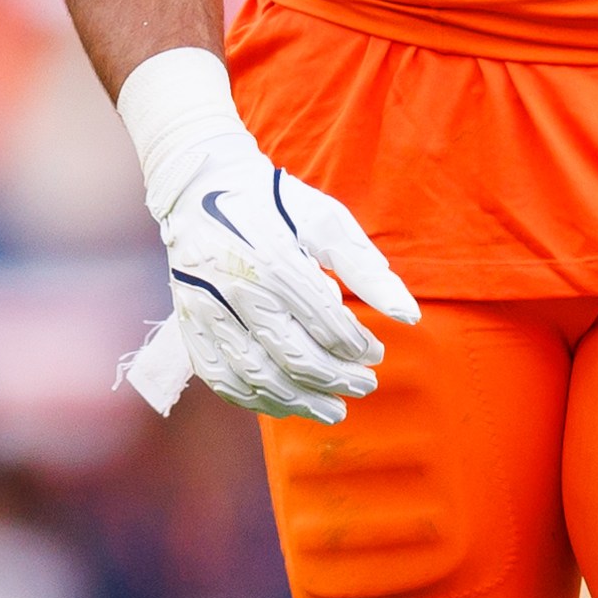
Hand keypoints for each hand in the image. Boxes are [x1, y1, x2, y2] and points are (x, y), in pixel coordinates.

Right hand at [115, 49, 418, 423]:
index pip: (326, 322)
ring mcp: (206, 309)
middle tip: (364, 386)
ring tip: (333, 411)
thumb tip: (409, 317)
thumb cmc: (275, 203)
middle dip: (336, 379)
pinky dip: (253, 399)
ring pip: (256, 375)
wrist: (201, 186)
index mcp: (275, 259)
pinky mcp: (189, 322)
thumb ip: (366, 270)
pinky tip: (284, 405)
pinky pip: (219, 376)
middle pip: (293, 355)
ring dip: (300, 402)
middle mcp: (236, 288)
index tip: (376, 354)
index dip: (357, 346)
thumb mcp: (327, 222)